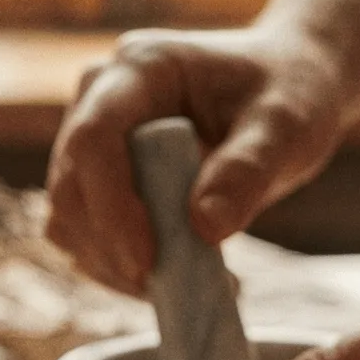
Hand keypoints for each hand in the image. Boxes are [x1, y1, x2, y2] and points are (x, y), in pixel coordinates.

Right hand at [45, 27, 348, 294]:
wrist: (285, 84)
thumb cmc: (289, 92)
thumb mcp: (287, 125)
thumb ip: (249, 168)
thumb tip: (205, 227)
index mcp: (141, 68)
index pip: (94, 138)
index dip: (111, 206)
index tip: (147, 262)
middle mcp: (101, 98)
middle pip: (71, 186)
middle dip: (111, 248)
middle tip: (177, 290)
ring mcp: (93, 138)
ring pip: (70, 219)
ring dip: (114, 265)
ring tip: (191, 285)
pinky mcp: (99, 177)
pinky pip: (87, 234)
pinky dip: (122, 266)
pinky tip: (182, 277)